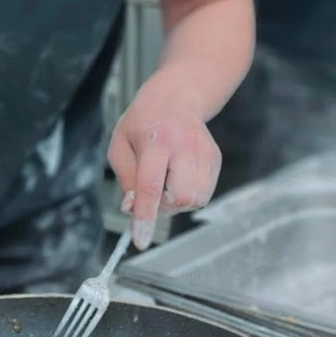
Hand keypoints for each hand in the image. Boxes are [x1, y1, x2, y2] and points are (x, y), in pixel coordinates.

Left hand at [108, 67, 221, 249]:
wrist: (177, 96)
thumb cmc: (142, 123)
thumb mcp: (120, 145)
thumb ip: (125, 179)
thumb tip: (134, 208)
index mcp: (155, 140)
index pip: (151, 187)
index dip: (145, 217)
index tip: (140, 240)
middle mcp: (184, 146)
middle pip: (181, 197)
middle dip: (164, 207)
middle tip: (153, 195)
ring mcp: (204, 151)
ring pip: (196, 199)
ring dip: (177, 203)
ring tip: (167, 185)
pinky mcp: (215, 158)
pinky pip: (204, 193)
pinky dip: (189, 195)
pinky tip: (179, 178)